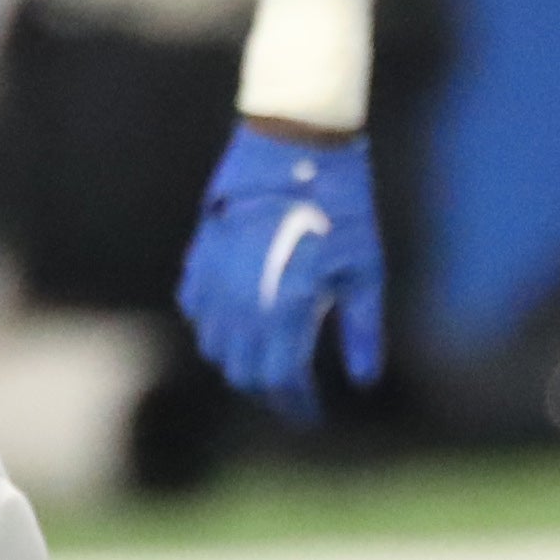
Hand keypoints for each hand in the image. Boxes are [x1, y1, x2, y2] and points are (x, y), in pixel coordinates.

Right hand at [176, 122, 385, 423]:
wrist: (293, 144)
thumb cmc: (340, 206)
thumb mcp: (365, 270)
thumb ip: (362, 331)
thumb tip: (362, 380)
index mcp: (285, 310)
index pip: (281, 380)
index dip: (297, 406)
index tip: (311, 416)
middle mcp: (242, 302)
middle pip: (243, 372)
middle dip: (269, 390)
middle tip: (292, 393)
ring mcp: (214, 278)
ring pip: (214, 345)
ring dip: (238, 361)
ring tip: (266, 361)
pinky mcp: (201, 254)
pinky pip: (194, 308)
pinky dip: (212, 326)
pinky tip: (236, 321)